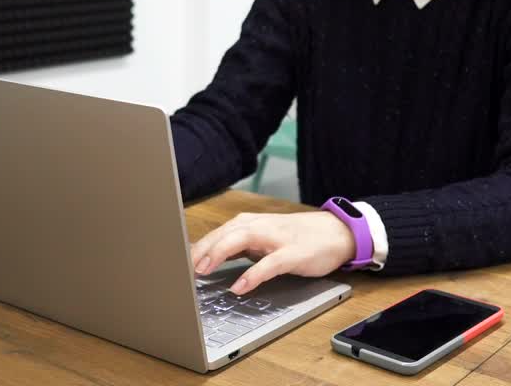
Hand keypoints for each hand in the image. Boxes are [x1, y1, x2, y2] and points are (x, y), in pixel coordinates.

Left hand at [189, 211, 356, 295]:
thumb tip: (206, 259)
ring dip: (219, 253)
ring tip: (201, 270)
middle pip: (223, 234)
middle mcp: (259, 227)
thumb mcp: (262, 240)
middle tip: (182, 267)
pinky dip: (253, 274)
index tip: (175, 262)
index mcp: (249, 224)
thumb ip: (238, 247)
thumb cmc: (296, 238)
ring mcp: (276, 239)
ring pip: (241, 240)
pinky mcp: (293, 254)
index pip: (216, 233)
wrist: (336, 232)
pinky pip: (269, 264)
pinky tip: (240, 286)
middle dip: (201, 249)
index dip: (195, 247)